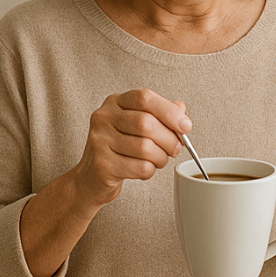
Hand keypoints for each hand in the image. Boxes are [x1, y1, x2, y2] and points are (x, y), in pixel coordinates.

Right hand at [71, 89, 190, 206]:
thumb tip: (180, 110)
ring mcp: (100, 140)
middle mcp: (103, 118)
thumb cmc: (118, 150)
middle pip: (146, 123)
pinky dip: (149, 171)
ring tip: (158, 160)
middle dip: (169, 139)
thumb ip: (159, 115)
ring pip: (145, 147)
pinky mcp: (102, 164)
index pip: (144, 98)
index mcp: (114, 102)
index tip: (185, 125)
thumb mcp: (136, 126)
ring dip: (160, 157)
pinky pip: (140, 167)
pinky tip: (144, 169)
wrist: (91, 178)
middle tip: (175, 148)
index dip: (169, 111)